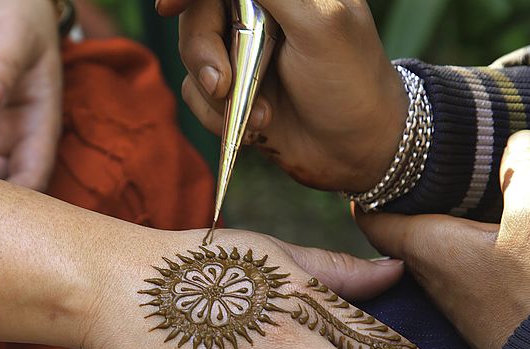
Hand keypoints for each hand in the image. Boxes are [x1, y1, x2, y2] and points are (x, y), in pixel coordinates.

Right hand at [158, 0, 406, 190]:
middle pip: (197, 14)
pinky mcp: (234, 91)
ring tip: (261, 115)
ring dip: (216, 92)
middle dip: (203, 51)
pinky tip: (254, 127)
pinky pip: (195, 93)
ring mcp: (244, 52)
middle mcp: (260, 12)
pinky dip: (216, 115)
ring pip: (191, 55)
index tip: (168, 6)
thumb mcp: (318, 23)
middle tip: (222, 84)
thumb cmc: (351, 82)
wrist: (360, 152)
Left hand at [356, 130, 529, 348]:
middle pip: (395, 231)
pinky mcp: (471, 310)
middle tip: (411, 170)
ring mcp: (447, 296)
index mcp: (425, 246)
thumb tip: (519, 138)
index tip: (369, 165)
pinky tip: (481, 234)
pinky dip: (456, 246)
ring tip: (448, 193)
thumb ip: (525, 171)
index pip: (369, 217)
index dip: (365, 189)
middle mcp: (425, 273)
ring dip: (430, 224)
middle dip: (400, 201)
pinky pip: (451, 269)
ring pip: (424, 251)